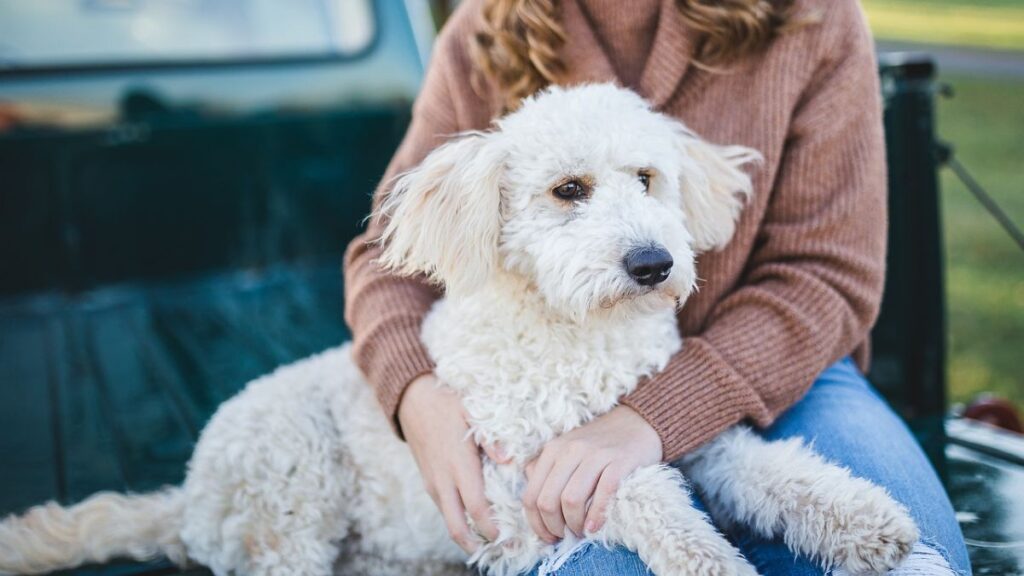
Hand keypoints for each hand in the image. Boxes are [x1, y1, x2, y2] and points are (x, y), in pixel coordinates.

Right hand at [398, 374, 498, 552]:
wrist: (412, 400)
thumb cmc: (447, 403)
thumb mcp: (472, 411)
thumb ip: (490, 437)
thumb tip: (509, 459)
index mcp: (458, 464)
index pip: (476, 507)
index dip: (490, 527)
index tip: (508, 537)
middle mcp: (443, 479)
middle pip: (456, 526)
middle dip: (476, 543)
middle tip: (500, 549)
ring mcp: (433, 483)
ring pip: (448, 520)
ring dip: (467, 535)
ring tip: (491, 540)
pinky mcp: (428, 482)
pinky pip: (444, 508)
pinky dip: (458, 520)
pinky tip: (475, 520)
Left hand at [521, 405, 661, 541]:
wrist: (638, 423)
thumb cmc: (599, 446)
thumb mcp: (566, 451)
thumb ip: (545, 471)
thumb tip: (533, 503)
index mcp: (552, 450)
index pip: (531, 496)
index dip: (536, 524)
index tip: (548, 537)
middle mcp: (570, 450)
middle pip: (548, 501)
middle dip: (554, 527)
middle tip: (566, 536)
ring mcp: (595, 454)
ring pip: (571, 500)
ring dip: (574, 525)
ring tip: (581, 532)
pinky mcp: (620, 461)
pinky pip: (603, 493)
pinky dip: (596, 516)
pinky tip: (595, 527)